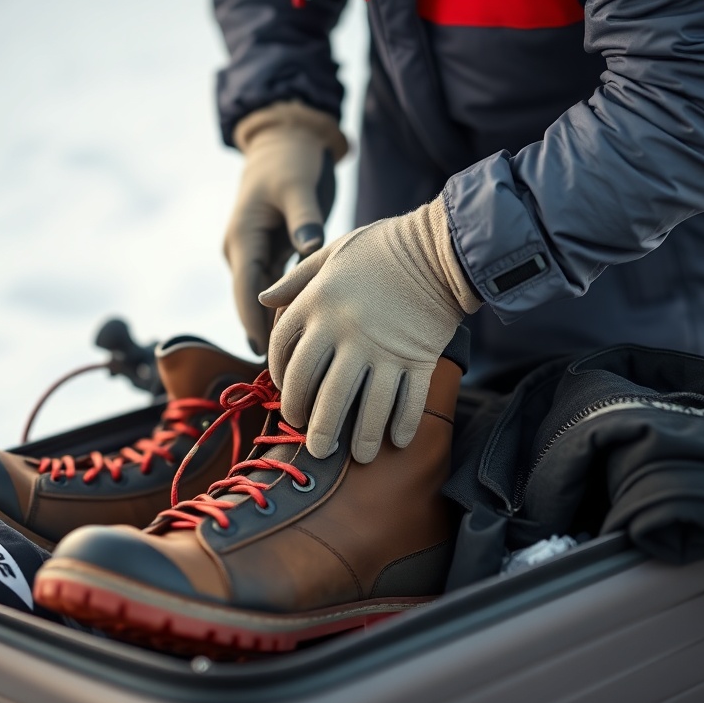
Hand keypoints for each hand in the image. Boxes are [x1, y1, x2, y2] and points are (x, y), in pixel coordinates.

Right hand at [225, 101, 346, 354]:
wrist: (285, 140)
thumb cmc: (291, 160)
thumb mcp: (298, 186)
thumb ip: (305, 219)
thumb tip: (311, 246)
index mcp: (243, 239)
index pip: (247, 291)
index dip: (256, 324)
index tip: (269, 354)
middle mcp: (244, 251)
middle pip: (251, 304)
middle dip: (266, 335)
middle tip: (288, 371)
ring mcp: (256, 254)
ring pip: (263, 301)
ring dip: (276, 327)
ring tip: (297, 361)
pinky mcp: (273, 253)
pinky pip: (277, 290)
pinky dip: (287, 310)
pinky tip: (305, 333)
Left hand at [259, 196, 481, 463]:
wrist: (440, 246)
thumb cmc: (381, 247)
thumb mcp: (331, 253)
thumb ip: (297, 278)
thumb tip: (263, 298)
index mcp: (317, 304)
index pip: (285, 352)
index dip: (282, 380)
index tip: (289, 395)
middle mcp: (344, 332)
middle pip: (318, 391)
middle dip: (313, 425)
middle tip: (313, 444)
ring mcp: (382, 349)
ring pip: (363, 407)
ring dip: (359, 438)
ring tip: (356, 457)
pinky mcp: (418, 358)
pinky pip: (408, 401)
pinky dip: (402, 424)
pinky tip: (397, 442)